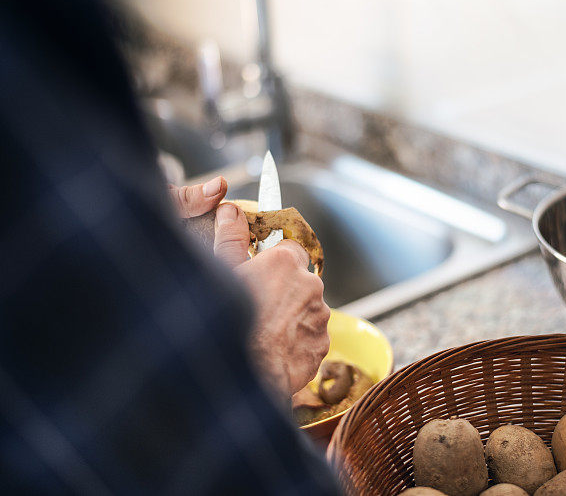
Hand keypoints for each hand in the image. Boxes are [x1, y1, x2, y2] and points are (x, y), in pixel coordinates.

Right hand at [171, 176, 329, 395]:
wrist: (245, 374)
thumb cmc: (228, 323)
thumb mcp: (223, 274)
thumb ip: (231, 238)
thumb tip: (231, 210)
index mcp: (285, 262)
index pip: (291, 248)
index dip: (276, 260)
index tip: (264, 271)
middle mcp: (309, 285)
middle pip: (301, 281)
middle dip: (284, 291)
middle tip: (258, 306)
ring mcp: (319, 316)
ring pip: (307, 310)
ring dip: (291, 317)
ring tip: (264, 333)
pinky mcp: (323, 345)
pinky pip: (311, 338)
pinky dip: (297, 342)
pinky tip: (274, 350)